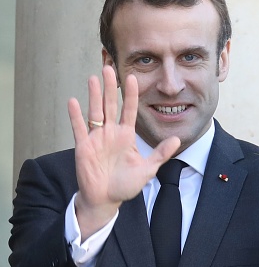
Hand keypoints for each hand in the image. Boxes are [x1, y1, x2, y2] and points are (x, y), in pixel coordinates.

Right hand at [67, 65, 179, 239]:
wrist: (106, 200)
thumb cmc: (125, 184)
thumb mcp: (148, 169)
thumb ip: (160, 154)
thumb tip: (177, 140)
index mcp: (126, 136)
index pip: (129, 110)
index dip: (131, 95)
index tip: (133, 77)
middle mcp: (111, 133)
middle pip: (110, 105)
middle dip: (110, 87)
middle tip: (109, 67)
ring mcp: (96, 138)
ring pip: (95, 112)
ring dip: (94, 95)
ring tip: (94, 77)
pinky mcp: (84, 147)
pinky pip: (79, 129)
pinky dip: (75, 116)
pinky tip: (73, 101)